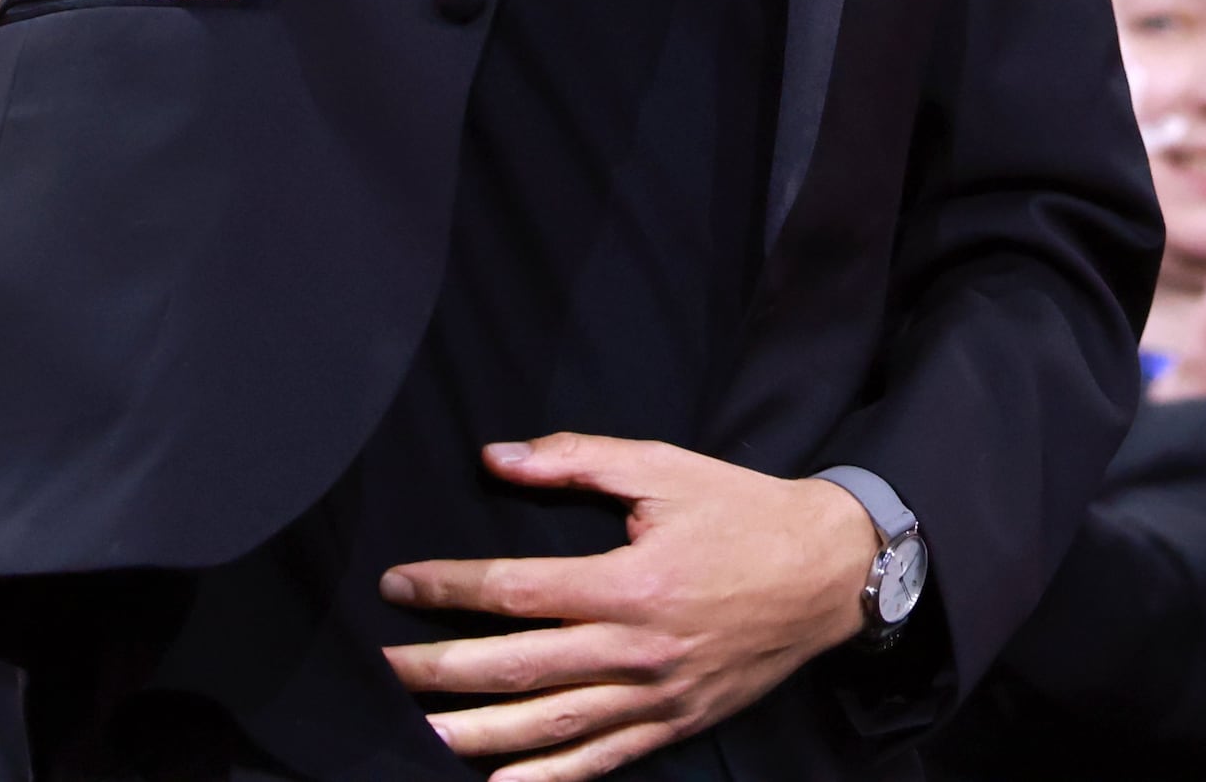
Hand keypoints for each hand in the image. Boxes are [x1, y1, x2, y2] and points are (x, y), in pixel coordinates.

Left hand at [377, 436, 879, 781]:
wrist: (828, 574)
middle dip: (439, 670)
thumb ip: (577, 459)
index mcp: (632, 581)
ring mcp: (656, 698)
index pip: (519, 591)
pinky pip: (600, 763)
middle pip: (519, 668)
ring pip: (550, 727)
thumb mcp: (663, 468)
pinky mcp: (673, 726)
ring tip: (414, 737)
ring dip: (476, 736)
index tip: (396, 585)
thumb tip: (496, 457)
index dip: (450, 588)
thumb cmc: (742, 513)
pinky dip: (546, 780)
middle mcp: (638, 648)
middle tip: (378, 670)